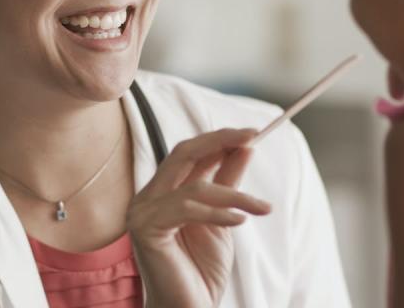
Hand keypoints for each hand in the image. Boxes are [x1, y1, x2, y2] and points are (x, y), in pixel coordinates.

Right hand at [127, 128, 271, 307]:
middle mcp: (147, 197)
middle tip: (252, 136)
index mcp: (162, 192)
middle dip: (220, 141)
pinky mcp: (145, 228)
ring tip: (262, 207)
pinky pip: (188, 209)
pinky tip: (241, 221)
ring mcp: (142, 211)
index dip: (220, 139)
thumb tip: (244, 147)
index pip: (190, 153)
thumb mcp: (224, 218)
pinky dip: (218, 213)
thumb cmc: (201, 270)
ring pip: (195, 186)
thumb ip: (229, 182)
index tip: (252, 133)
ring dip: (235, 195)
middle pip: (184, 153)